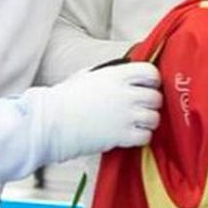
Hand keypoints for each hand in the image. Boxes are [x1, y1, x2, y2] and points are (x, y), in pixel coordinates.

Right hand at [43, 61, 163, 162]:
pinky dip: (141, 137)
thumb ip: (111, 73)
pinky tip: (130, 135)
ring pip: (154, 118)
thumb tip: (127, 70)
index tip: (147, 87)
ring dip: (147, 122)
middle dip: (150, 104)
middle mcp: (125, 94)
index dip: (152, 80)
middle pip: (156, 98)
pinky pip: (146, 136)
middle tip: (139, 108)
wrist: (51, 123)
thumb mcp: (87, 75)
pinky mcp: (122, 135)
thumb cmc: (66, 98)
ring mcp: (125, 115)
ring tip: (134, 123)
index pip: (151, 72)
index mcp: (117, 75)